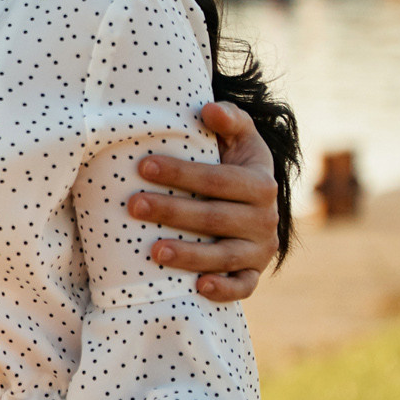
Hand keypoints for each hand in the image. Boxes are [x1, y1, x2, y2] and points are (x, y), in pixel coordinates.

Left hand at [129, 100, 281, 302]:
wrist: (254, 202)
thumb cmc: (234, 163)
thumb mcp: (240, 139)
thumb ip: (230, 119)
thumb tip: (207, 110)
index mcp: (261, 183)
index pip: (218, 179)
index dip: (182, 173)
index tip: (143, 166)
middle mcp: (265, 218)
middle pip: (215, 218)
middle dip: (173, 212)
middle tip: (134, 205)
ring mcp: (260, 249)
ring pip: (225, 256)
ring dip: (190, 255)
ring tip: (154, 251)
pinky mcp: (253, 273)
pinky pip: (243, 287)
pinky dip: (224, 290)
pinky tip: (197, 287)